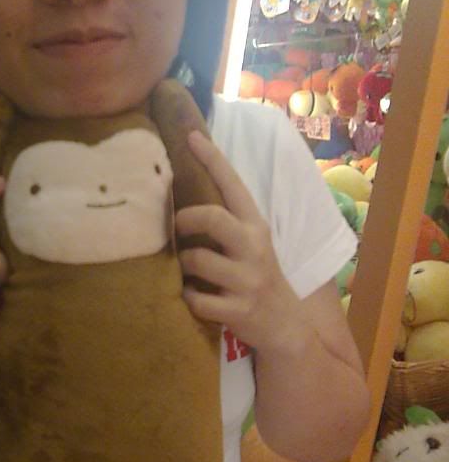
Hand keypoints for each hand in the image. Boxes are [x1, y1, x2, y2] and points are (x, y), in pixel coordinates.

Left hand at [176, 131, 302, 352]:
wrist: (285, 325)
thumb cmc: (255, 275)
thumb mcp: (249, 242)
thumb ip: (224, 220)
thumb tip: (180, 191)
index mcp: (255, 225)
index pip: (233, 184)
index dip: (212, 158)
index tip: (190, 135)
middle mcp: (254, 248)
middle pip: (213, 218)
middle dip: (185, 218)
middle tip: (175, 224)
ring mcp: (247, 280)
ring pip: (197, 260)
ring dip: (182, 263)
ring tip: (184, 268)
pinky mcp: (238, 310)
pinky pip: (196, 299)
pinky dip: (187, 298)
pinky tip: (192, 297)